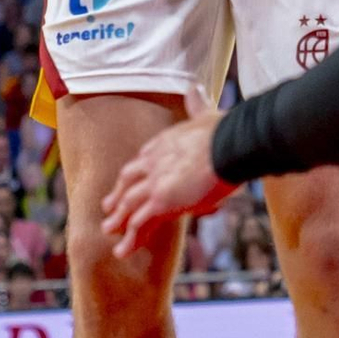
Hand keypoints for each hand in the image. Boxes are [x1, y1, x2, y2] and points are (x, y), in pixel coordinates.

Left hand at [102, 93, 230, 257]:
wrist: (231, 144)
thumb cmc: (224, 130)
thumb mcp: (206, 114)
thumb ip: (197, 104)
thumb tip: (195, 87)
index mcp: (161, 143)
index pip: (140, 162)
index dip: (133, 176)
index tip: (128, 184)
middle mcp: (152, 162)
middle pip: (127, 183)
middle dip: (117, 198)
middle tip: (108, 210)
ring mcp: (155, 183)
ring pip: (129, 205)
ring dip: (119, 221)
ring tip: (110, 233)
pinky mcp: (162, 201)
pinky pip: (141, 223)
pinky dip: (131, 238)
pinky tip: (124, 250)